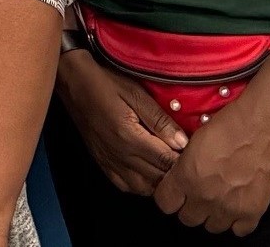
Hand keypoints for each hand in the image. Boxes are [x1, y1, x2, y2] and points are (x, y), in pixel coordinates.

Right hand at [55, 51, 184, 197]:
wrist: (73, 82)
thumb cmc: (105, 82)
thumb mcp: (136, 93)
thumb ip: (159, 119)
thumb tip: (182, 141)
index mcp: (129, 136)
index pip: (165, 161)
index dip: (184, 161)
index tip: (196, 155)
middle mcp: (119, 154)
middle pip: (156, 178)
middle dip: (174, 173)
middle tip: (188, 163)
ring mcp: (109, 161)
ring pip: (143, 187)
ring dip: (158, 181)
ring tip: (168, 167)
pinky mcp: (102, 162)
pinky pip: (125, 186)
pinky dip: (140, 185)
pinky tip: (147, 173)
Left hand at [150, 103, 269, 236]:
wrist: (261, 127)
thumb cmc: (228, 126)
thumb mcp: (193, 142)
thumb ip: (184, 167)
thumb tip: (179, 178)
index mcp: (186, 177)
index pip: (165, 203)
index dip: (170, 197)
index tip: (175, 193)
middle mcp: (204, 197)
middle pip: (188, 219)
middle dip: (191, 208)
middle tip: (199, 195)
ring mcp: (229, 208)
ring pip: (212, 228)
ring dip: (213, 216)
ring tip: (220, 200)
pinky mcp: (252, 211)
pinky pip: (240, 230)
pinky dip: (238, 222)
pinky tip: (238, 207)